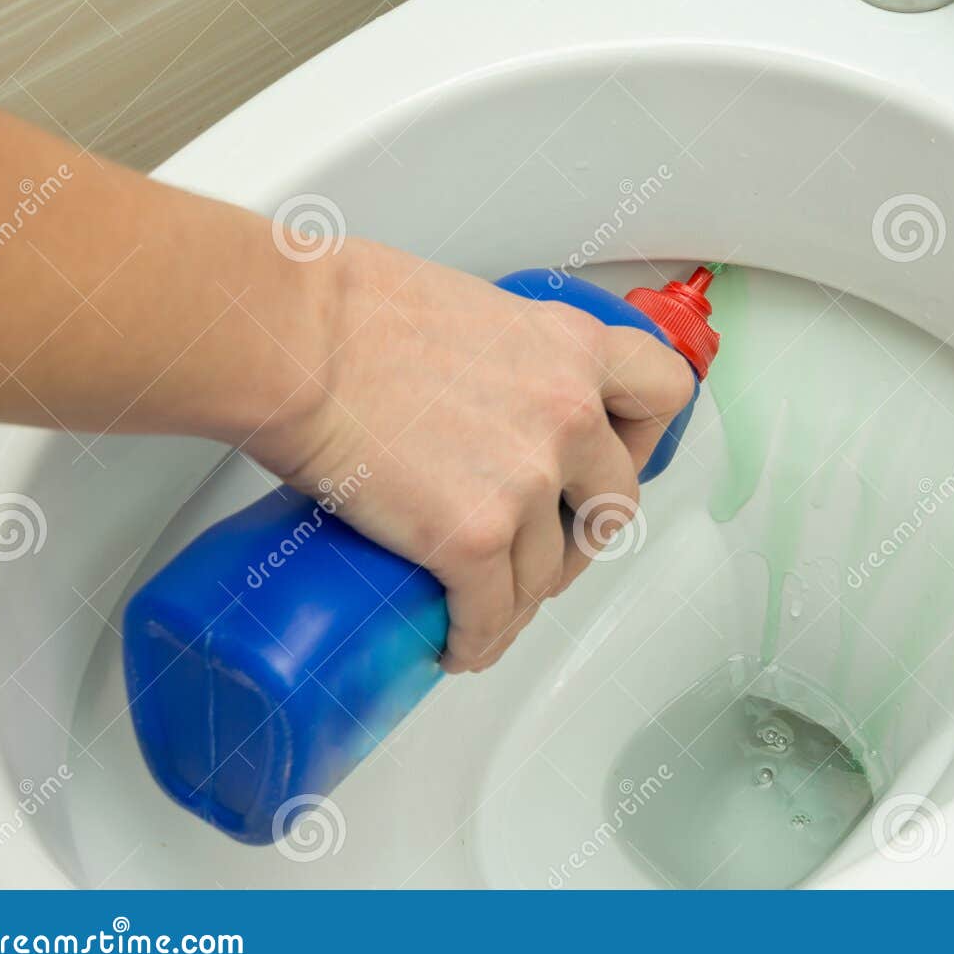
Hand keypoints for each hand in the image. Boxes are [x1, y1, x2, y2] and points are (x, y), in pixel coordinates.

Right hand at [247, 240, 694, 672]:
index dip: (643, 437)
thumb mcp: (469, 310)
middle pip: (614, 504)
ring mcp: (526, 483)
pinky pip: (492, 615)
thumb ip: (504, 355)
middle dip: (580, 538)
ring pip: (549, 573)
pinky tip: (456, 644)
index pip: (663, 394)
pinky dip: (475, 640)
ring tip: (486, 607)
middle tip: (543, 549)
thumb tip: (485, 394)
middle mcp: (569, 416)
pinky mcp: (472, 538)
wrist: (290, 340)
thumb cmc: (347, 309)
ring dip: (522, 599)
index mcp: (572, 349)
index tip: (614, 457)